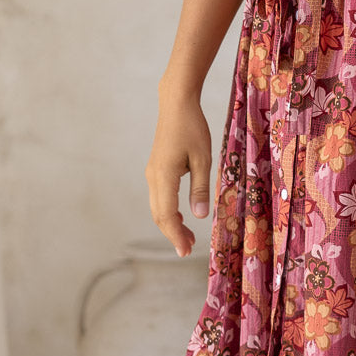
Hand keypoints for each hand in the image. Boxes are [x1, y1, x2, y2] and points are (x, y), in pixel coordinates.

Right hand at [145, 90, 212, 257]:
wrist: (176, 104)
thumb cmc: (193, 128)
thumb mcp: (203, 158)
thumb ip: (200, 187)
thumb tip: (201, 216)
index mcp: (164, 176)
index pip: (166, 214)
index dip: (175, 235)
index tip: (185, 251)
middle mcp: (153, 177)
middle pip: (159, 215)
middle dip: (173, 234)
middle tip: (188, 250)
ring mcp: (152, 173)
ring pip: (157, 207)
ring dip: (171, 223)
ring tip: (188, 237)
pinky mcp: (156, 169)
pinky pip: (159, 197)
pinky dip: (168, 211)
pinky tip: (181, 216)